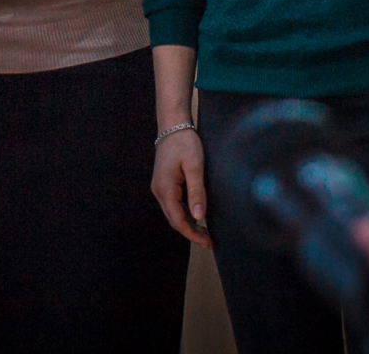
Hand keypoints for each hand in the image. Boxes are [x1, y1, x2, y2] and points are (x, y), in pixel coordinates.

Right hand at [150, 128, 211, 247]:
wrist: (172, 125)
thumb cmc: (184, 143)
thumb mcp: (194, 166)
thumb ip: (196, 191)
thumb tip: (198, 216)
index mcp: (165, 189)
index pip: (178, 221)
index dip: (193, 235)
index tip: (207, 243)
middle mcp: (159, 191)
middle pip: (174, 220)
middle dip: (191, 232)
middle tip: (210, 241)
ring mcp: (160, 187)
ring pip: (173, 213)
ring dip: (188, 224)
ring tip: (206, 232)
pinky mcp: (164, 183)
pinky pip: (173, 205)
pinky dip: (185, 214)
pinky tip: (197, 215)